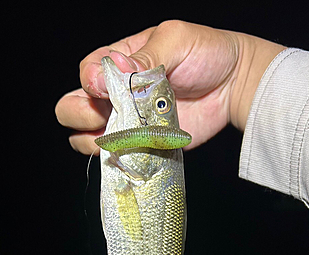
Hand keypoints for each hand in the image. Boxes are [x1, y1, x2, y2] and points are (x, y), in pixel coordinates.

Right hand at [55, 20, 284, 154]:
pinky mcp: (143, 144)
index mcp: (120, 63)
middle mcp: (118, 94)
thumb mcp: (176, 42)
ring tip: (118, 135)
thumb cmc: (206, 54)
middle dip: (79, 113)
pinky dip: (117, 158)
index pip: (86, 73)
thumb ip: (146, 58)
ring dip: (92, 139)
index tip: (103, 88)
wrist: (233, 86)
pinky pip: (118, 156)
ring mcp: (129, 122)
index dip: (89, 83)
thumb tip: (116, 70)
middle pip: (74, 107)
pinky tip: (131, 150)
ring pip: (87, 136)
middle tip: (103, 116)